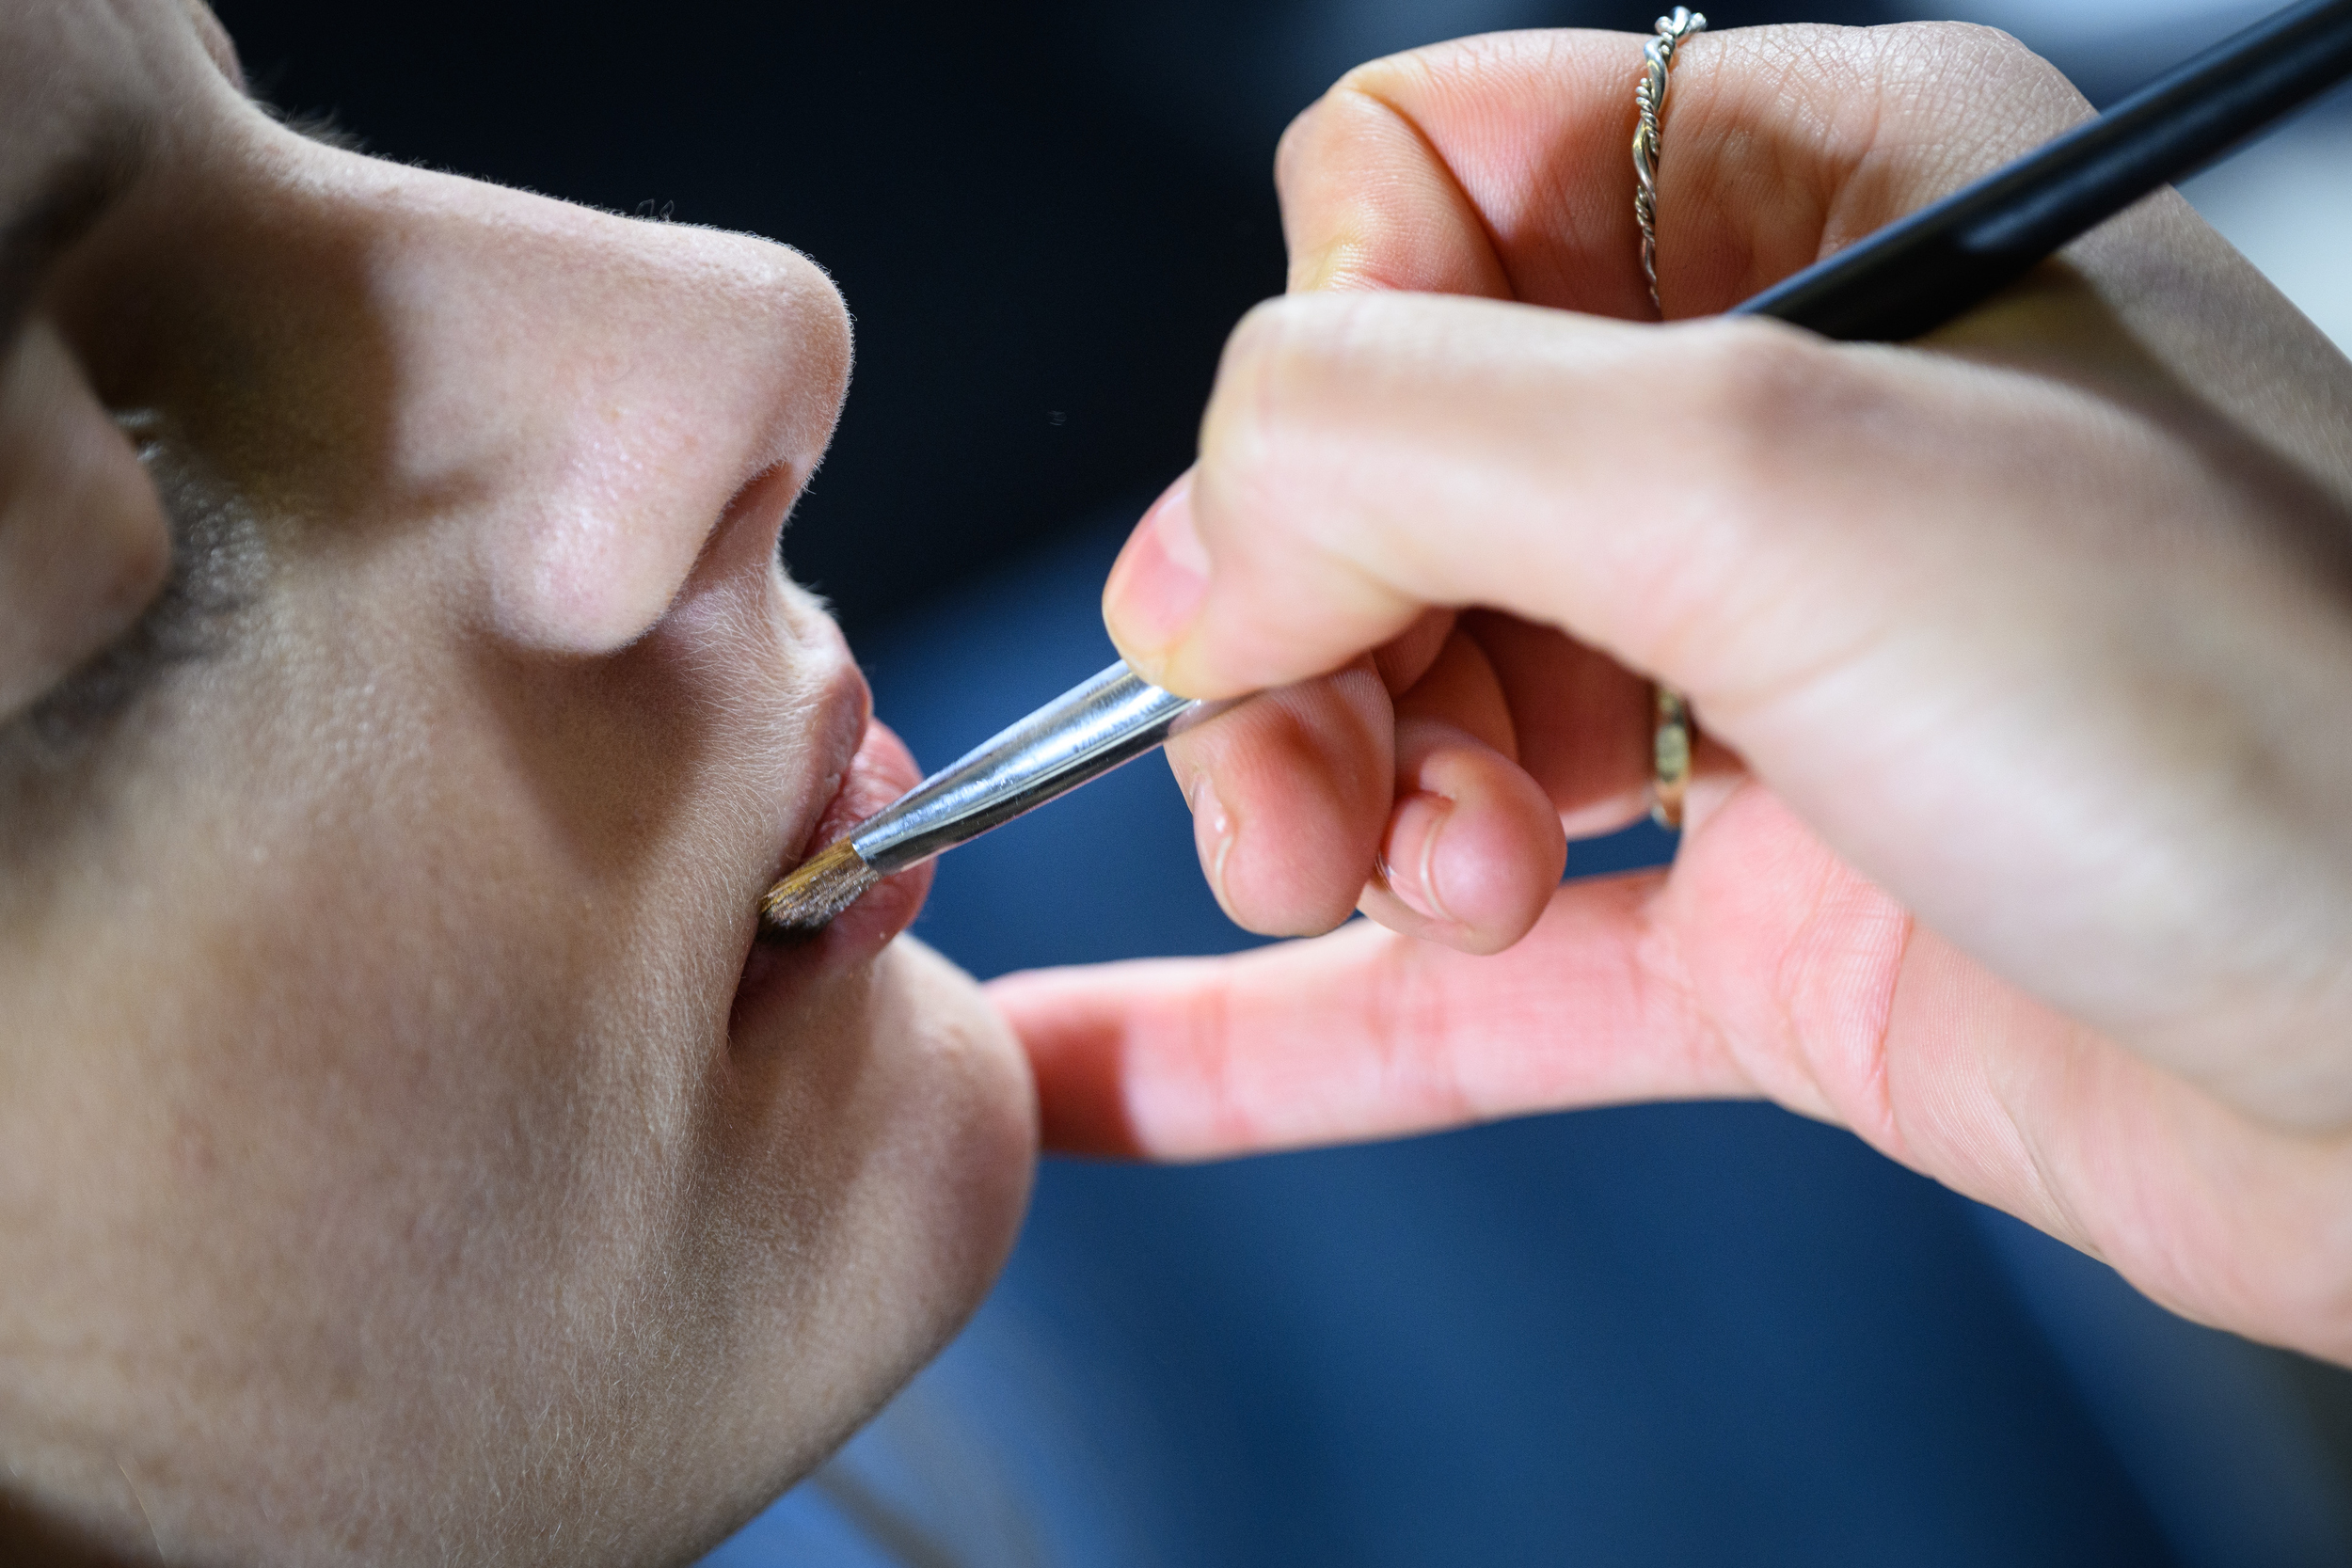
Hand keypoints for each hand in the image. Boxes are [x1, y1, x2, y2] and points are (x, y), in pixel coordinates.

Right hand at [988, 23, 2351, 1363]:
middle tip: (1323, 782)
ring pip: (1392, 716)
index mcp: (1796, 212)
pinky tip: (1108, 1066)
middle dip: (1302, 640)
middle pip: (1368, 483)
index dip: (1327, 361)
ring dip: (1330, 818)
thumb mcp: (1782, 474)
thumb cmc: (2271, 718)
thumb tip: (1191, 554)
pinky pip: (1455, 966)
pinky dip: (1283, 1024)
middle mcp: (1760, 440)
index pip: (1411, 195)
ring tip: (1432, 891)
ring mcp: (1742, 691)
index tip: (1331, 531)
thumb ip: (1410, 437)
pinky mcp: (1746, 921)